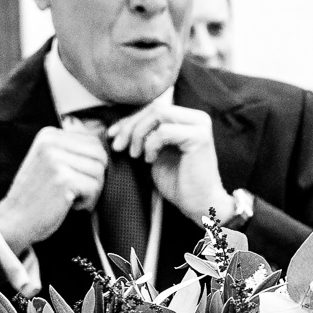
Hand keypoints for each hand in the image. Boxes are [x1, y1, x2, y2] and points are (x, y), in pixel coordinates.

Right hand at [0, 127, 107, 249]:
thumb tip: (108, 144)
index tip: (73, 179)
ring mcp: (56, 159)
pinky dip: (87, 201)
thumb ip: (72, 150)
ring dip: (91, 191)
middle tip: (76, 191)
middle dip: (95, 177)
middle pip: (99, 155)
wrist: (14, 221)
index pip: (93, 142)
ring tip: (70, 197)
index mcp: (49, 134)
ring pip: (99, 171)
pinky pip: (94, 188)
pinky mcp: (63, 179)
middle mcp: (51, 142)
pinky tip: (69, 205)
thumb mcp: (50, 162)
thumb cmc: (38, 195)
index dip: (92, 166)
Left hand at [108, 105, 232, 223]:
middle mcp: (196, 117)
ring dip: (139, 134)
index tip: (112, 136)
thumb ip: (145, 135)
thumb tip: (117, 126)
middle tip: (118, 146)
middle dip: (130, 126)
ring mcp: (200, 125)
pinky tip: (150, 160)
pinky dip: (151, 144)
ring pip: (158, 114)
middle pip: (154, 108)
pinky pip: (165, 131)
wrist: (198, 204)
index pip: (153, 108)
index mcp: (187, 118)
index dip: (130, 119)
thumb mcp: (155, 152)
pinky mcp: (199, 137)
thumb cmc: (177, 181)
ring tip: (135, 155)